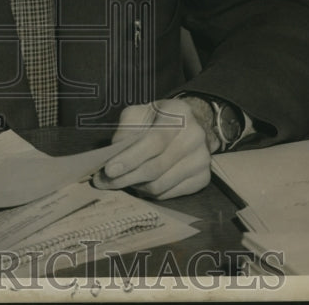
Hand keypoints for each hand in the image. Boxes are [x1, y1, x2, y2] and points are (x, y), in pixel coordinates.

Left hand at [91, 99, 212, 199]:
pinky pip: (169, 194)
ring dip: (136, 186)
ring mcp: (202, 160)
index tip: (109, 170)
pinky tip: (142, 182)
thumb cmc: (158, 118)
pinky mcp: (203, 179)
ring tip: (124, 180)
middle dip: (126, 177)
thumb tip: (114, 155)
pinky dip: (150, 192)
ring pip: (160, 185)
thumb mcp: (139, 113)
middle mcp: (195, 136)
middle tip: (105, 182)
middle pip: (156, 167)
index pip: (154, 141)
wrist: (190, 125)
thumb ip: (125, 130)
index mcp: (179, 113)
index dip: (130, 158)